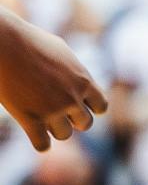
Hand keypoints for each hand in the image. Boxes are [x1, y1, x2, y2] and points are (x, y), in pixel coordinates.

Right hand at [0, 8, 106, 150]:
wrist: (3, 42)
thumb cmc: (27, 40)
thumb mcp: (60, 50)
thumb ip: (73, 69)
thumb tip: (80, 79)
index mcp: (83, 81)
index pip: (101, 107)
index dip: (89, 108)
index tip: (76, 104)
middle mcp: (73, 98)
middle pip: (84, 124)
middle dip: (72, 119)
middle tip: (55, 111)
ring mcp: (52, 110)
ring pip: (64, 134)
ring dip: (54, 129)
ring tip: (41, 118)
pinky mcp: (30, 119)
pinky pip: (42, 145)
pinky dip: (40, 143)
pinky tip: (34, 134)